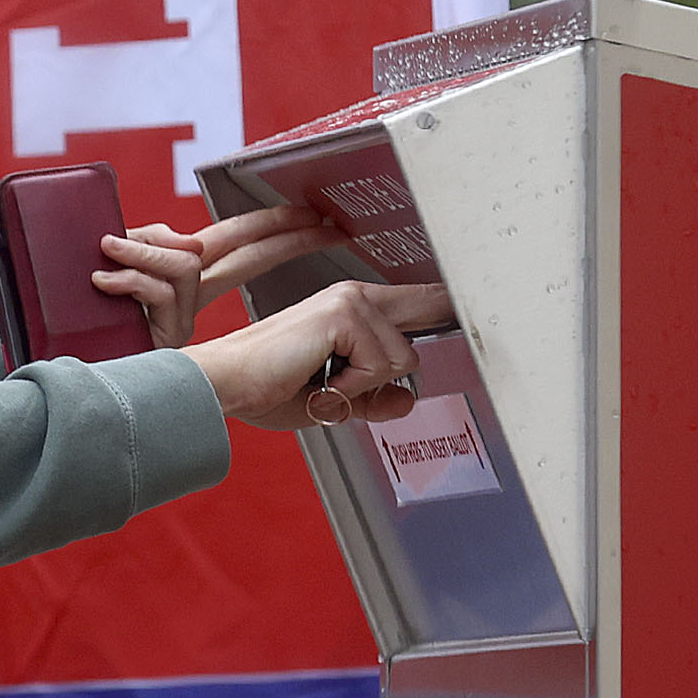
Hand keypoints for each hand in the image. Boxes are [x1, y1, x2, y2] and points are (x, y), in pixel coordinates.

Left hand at [88, 205, 346, 347]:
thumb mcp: (115, 264)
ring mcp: (178, 320)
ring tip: (107, 247)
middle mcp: (187, 301)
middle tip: (322, 224)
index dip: (275, 231)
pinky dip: (129, 276)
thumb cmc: (78, 321)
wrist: (69, 375)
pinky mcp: (165, 339)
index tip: (313, 220)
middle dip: (281, 235)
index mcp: (181, 282)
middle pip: (244, 254)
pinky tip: (102, 279)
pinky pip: (160, 290)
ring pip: (187, 264)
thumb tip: (186, 242)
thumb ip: (148, 244)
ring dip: (146, 251)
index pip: (237, 247)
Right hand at [181, 281, 454, 430]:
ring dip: (366, 385)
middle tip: (376, 368)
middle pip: (426, 314)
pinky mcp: (344, 316)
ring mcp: (350, 302)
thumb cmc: (265, 387)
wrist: (227, 385)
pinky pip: (380, 368)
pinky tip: (319, 380)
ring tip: (324, 383)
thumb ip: (372, 398)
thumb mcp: (332, 400)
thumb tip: (406, 399)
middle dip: (414, 353)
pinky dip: (352, 387)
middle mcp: (354, 297)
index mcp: (351, 310)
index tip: (470, 299)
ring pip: (404, 357)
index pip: (415, 302)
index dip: (445, 303)